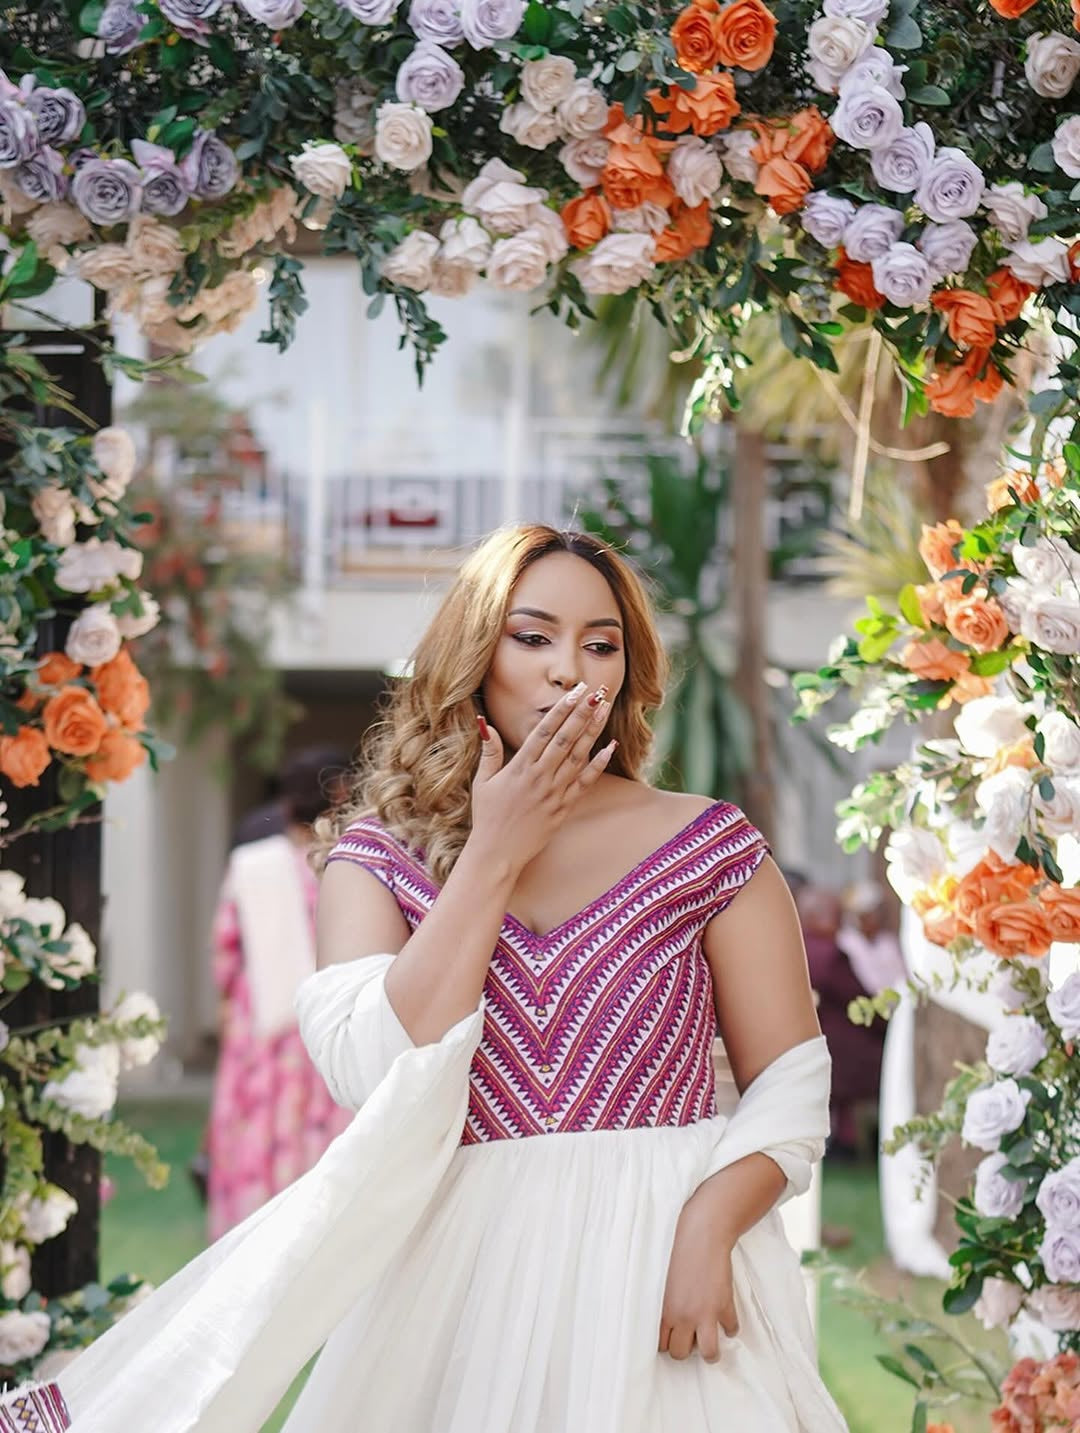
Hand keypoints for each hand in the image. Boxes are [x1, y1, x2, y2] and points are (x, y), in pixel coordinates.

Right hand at [469, 684, 615, 876]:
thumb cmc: (487, 817)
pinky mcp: (564, 807)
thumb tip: (485, 724)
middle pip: (565, 738)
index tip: (574, 692)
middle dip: (581, 713)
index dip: (561, 710)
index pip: (544, 731)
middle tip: (596, 692)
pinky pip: (585, 782)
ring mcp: (554, 792)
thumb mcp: (483, 782)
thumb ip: (489, 752)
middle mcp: (539, 777)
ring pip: (578, 755)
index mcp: (519, 767)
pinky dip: (598, 764)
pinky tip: (609, 747)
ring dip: (592, 731)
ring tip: (604, 709)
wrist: (498, 854)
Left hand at [659, 1189, 738, 1362]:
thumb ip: (661, 1299)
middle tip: (689, 1337)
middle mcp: (683, 1316)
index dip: (666, 1342)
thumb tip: (662, 1316)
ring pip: (709, 1353)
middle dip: (685, 1348)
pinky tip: (726, 1319)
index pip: (661, 1345)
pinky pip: (731, 1329)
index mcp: (664, 1309)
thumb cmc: (677, 1248)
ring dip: (710, 1351)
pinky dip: (730, 1327)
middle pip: (680, 1353)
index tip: (671, 1336)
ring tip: (709, 1342)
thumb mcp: (660, 1276)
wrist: (702, 1233)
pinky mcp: (725, 1306)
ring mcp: (706, 1313)